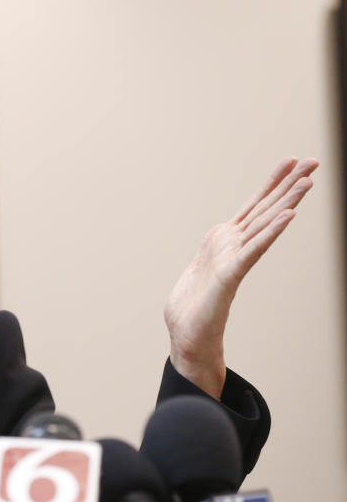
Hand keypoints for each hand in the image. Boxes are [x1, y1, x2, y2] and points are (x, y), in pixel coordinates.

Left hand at [163, 157, 317, 397]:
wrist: (186, 339)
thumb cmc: (191, 310)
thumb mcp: (198, 268)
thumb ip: (211, 253)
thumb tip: (217, 240)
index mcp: (223, 243)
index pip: (253, 208)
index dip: (272, 185)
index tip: (292, 162)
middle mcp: (232, 247)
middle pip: (264, 209)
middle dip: (288, 185)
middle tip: (314, 162)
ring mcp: (233, 260)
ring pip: (264, 224)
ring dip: (286, 202)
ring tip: (309, 181)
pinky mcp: (230, 275)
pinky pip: (253, 250)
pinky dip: (270, 233)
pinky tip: (288, 216)